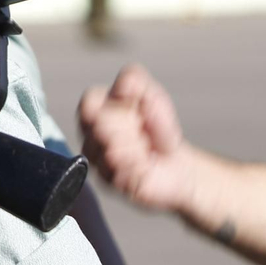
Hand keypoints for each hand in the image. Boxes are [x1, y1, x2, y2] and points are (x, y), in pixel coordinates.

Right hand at [78, 64, 198, 213]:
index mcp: (95, 110)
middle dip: (130, 129)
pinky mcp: (108, 182)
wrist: (176, 165)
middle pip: (100, 127)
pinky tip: (145, 165)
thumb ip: (135, 81)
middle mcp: (90, 135)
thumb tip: (123, 85)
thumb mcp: (152, 96)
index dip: (116, 107)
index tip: (135, 111)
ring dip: (136, 149)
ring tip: (145, 150)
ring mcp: (97, 160)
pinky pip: (121, 173)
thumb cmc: (158, 128)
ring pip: (109, 152)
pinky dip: (139, 167)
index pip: (89, 104)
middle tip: (143, 132)